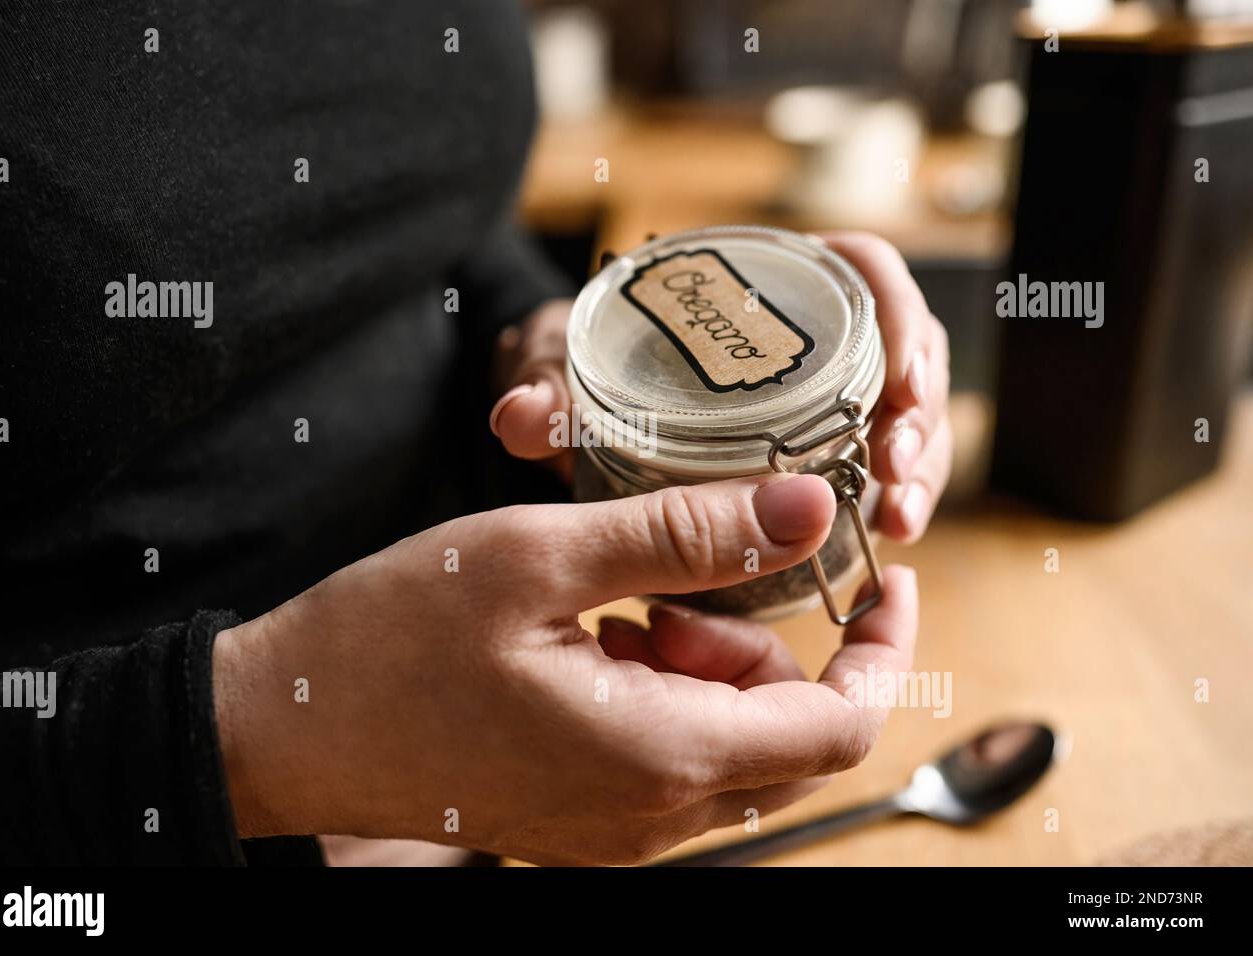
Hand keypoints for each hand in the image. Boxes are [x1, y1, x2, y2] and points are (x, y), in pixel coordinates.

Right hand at [213, 473, 916, 864]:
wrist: (286, 725)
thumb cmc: (393, 639)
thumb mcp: (543, 556)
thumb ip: (684, 533)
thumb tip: (806, 506)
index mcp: (662, 755)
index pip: (840, 725)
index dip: (881, 645)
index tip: (883, 574)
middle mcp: (652, 816)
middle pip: (786, 730)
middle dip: (761, 639)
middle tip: (670, 577)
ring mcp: (615, 826)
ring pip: (728, 739)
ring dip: (703, 659)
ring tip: (610, 605)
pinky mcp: (581, 814)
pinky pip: (670, 754)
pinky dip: (660, 688)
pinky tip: (586, 640)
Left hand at [488, 233, 951, 541]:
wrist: (575, 396)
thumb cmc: (580, 361)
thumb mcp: (564, 364)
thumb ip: (546, 386)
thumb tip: (518, 415)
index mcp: (764, 284)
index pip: (863, 270)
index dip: (900, 314)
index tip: (897, 381)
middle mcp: (807, 332)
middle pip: (905, 351)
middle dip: (917, 414)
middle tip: (892, 474)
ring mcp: (824, 389)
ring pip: (904, 412)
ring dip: (917, 464)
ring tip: (897, 520)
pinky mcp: (823, 443)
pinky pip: (879, 458)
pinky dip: (889, 493)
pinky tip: (883, 535)